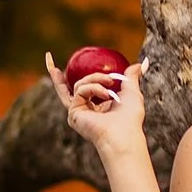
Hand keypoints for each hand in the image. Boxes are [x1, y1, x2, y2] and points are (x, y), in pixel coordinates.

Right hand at [44, 51, 145, 171]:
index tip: (77, 64)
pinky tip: (105, 94)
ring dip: (96, 79)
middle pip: (65, 90)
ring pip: (78, 85)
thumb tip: (142, 62)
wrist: (123, 133)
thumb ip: (132, 76)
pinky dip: (93, 88)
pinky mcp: (74, 112)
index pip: (85, 89)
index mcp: (98, 107)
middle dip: (56, 76)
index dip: (79, 78)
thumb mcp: (132, 91)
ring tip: (110, 83)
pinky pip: (80, 90)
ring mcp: (78, 112)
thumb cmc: (130, 117)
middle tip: (49, 58)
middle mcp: (85, 110)